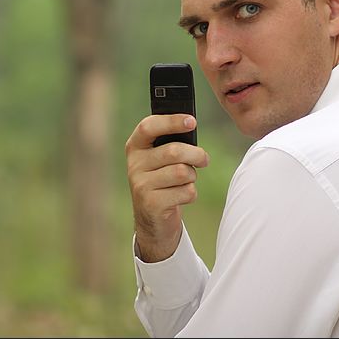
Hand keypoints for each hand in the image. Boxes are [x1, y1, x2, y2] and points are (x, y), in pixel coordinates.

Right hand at [125, 114, 209, 261]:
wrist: (152, 218)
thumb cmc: (163, 178)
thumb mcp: (160, 158)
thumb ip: (170, 141)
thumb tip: (190, 124)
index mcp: (135, 147)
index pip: (148, 127)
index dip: (171, 121)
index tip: (192, 121)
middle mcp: (134, 164)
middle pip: (174, 151)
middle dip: (196, 154)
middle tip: (203, 159)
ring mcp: (140, 185)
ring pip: (182, 172)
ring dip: (192, 176)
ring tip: (186, 180)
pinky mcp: (151, 204)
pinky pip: (185, 192)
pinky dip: (191, 194)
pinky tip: (180, 197)